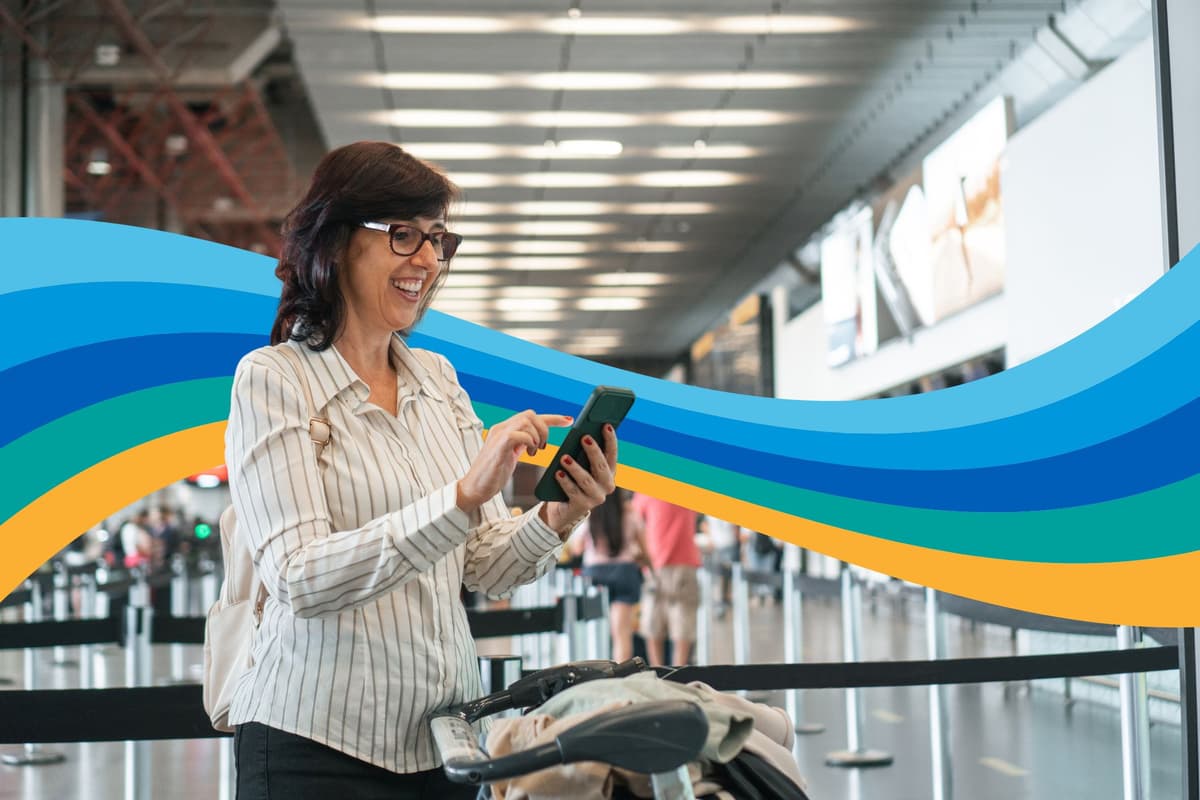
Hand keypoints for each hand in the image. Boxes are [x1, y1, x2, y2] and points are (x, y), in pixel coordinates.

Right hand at [457, 411, 573, 513]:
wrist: (474, 489)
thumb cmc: (492, 475)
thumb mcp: (511, 456)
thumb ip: (521, 445)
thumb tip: (537, 440)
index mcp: (505, 430)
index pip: (531, 417)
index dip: (552, 417)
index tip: (569, 420)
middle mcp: (501, 428)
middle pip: (530, 414)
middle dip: (544, 429)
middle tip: (543, 447)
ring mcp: (498, 435)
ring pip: (526, 421)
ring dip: (537, 436)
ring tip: (535, 452)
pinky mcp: (498, 446)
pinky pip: (518, 434)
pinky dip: (529, 442)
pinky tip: (529, 454)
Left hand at [540, 424, 618, 536]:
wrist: (564, 509)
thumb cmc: (573, 480)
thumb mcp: (580, 466)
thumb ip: (583, 454)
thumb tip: (582, 434)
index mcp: (610, 473)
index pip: (612, 455)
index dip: (610, 440)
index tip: (606, 425)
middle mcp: (607, 486)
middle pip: (601, 466)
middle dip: (593, 451)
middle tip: (585, 437)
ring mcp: (596, 498)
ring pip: (586, 480)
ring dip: (575, 468)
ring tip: (565, 457)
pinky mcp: (582, 506)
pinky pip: (572, 491)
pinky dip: (565, 481)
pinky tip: (558, 473)